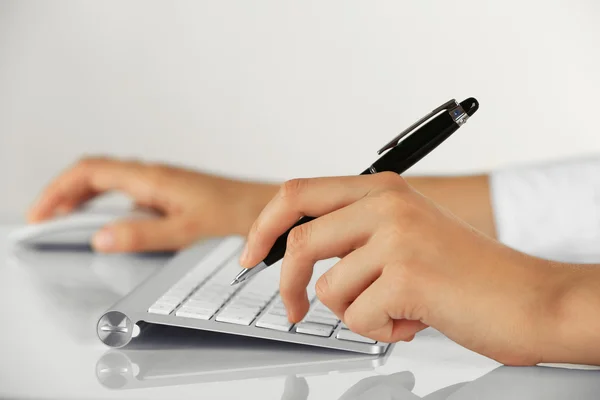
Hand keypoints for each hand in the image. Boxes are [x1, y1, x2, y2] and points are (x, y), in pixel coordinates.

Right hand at [29, 156, 276, 251]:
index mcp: (152, 179)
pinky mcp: (174, 193)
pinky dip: (109, 205)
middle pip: (96, 174)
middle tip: (45, 220)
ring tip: (68, 221)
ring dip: (85, 198)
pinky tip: (112, 224)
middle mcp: (155, 176)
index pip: (90, 172)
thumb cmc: (237, 214)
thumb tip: (100, 237)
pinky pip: (130, 193)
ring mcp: (164, 183)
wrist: (270, 207)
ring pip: (112, 182)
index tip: (40, 214)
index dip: (59, 189)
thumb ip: (143, 234)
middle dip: (65, 193)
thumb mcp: (186, 230)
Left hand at [242, 173, 561, 365]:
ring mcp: (397, 236)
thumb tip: (295, 252)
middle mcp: (387, 203)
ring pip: (329, 289)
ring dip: (358, 312)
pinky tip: (418, 318)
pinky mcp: (406, 274)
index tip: (250, 256)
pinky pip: (359, 317)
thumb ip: (356, 233)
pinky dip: (383, 330)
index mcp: (383, 188)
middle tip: (292, 310)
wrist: (531, 298)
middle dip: (287, 284)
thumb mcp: (406, 234)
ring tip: (400, 307)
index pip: (298, 193)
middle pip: (299, 241)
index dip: (264, 226)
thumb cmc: (467, 274)